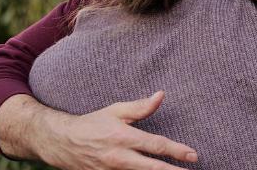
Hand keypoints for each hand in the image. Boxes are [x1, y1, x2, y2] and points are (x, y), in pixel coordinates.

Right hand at [0, 92, 196, 169]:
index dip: (176, 151)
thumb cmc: (93, 123)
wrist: (64, 143)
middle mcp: (119, 158)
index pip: (156, 145)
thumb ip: (140, 106)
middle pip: (152, 169)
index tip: (193, 155)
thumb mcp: (116, 110)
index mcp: (123, 138)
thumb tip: (161, 95)